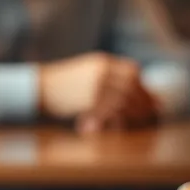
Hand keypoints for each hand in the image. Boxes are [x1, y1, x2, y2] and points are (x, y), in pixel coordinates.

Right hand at [39, 53, 156, 128]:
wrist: (39, 87)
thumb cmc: (63, 84)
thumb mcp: (86, 71)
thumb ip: (108, 77)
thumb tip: (133, 89)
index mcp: (103, 62)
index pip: (132, 71)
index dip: (143, 87)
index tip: (150, 99)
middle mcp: (102, 70)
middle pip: (132, 87)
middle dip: (142, 102)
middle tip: (148, 115)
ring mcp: (96, 85)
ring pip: (124, 101)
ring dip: (132, 114)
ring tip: (134, 123)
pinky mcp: (90, 100)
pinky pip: (110, 113)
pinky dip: (115, 122)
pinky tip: (116, 127)